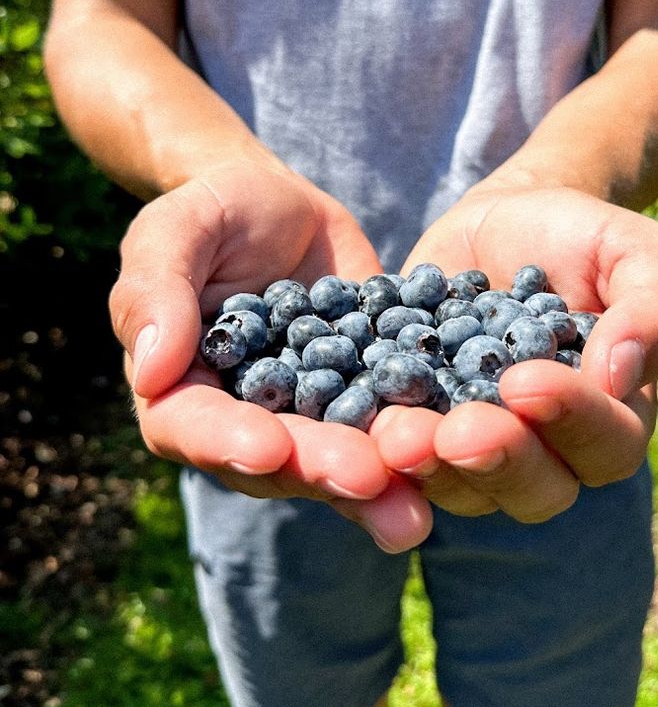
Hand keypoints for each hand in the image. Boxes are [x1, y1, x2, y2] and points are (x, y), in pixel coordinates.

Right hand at [109, 158, 432, 550]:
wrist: (285, 203)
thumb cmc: (216, 209)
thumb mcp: (176, 229)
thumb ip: (156, 290)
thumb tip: (150, 372)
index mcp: (182, 387)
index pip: (192, 426)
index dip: (228, 443)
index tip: (269, 449)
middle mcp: (245, 417)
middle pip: (276, 458)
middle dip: (321, 470)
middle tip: (370, 479)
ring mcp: (309, 413)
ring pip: (338, 456)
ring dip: (378, 480)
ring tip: (419, 503)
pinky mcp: (364, 395)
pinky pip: (389, 421)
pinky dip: (419, 439)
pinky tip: (456, 448)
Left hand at [372, 184, 657, 522]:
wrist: (506, 219)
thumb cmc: (584, 237)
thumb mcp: (636, 251)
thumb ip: (655, 311)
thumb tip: (621, 377)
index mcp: (613, 417)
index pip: (607, 443)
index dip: (570, 420)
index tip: (524, 379)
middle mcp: (549, 449)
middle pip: (535, 489)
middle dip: (495, 461)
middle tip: (455, 431)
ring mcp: (479, 446)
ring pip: (463, 487)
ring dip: (429, 467)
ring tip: (396, 432)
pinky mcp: (421, 426)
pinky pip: (400, 458)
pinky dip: (376, 449)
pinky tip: (354, 422)